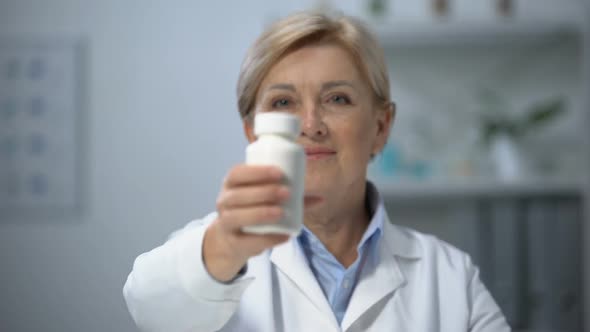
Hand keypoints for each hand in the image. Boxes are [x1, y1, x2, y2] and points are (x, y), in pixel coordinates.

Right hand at [202, 165, 290, 281]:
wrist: (231, 239)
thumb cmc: (252, 211)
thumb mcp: (265, 200)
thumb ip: (292, 198)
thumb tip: (321, 198)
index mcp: (231, 185)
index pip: (237, 173)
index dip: (256, 172)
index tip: (279, 172)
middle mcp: (224, 202)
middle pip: (238, 195)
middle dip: (262, 192)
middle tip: (286, 192)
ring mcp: (225, 223)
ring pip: (236, 217)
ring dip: (260, 213)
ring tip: (281, 212)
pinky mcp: (233, 243)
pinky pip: (247, 241)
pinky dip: (267, 239)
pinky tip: (283, 235)